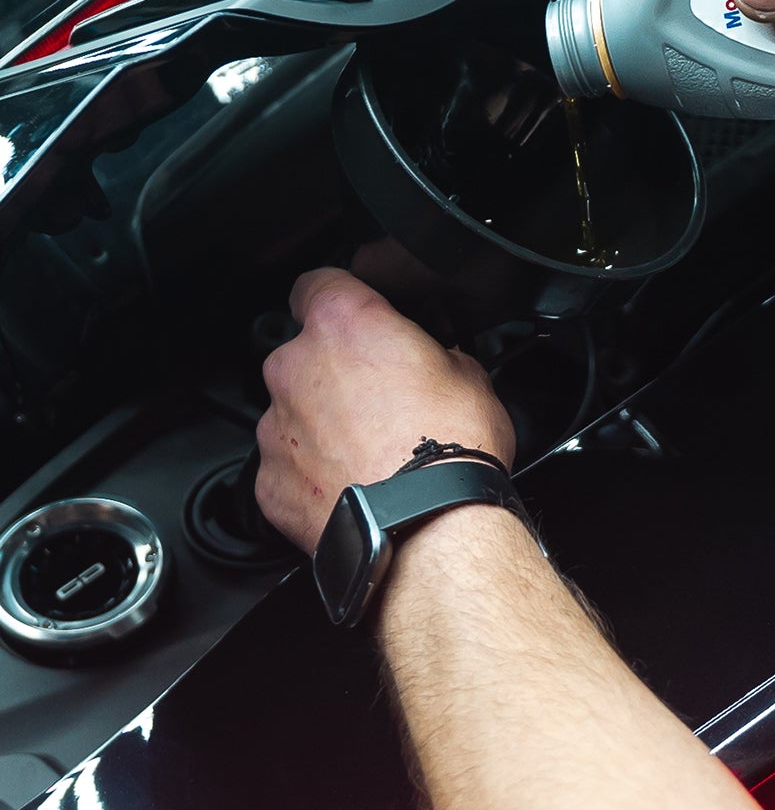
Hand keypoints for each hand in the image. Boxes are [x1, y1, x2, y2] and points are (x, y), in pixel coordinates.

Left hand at [255, 268, 515, 552]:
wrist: (428, 527)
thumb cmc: (450, 448)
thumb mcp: (470, 373)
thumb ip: (432, 354)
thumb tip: (433, 362)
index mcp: (344, 324)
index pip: (318, 281)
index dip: (340, 295)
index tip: (357, 312)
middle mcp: (296, 367)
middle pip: (304, 352)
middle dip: (336, 370)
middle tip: (384, 398)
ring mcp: (275, 427)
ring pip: (293, 411)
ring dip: (324, 423)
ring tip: (373, 452)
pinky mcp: (268, 482)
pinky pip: (286, 466)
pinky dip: (312, 473)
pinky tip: (355, 485)